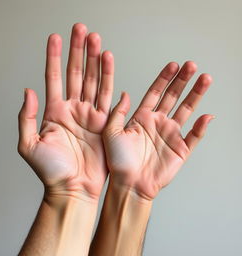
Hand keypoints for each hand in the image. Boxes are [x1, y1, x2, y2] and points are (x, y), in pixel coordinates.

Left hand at [18, 23, 113, 199]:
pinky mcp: (104, 122)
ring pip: (93, 81)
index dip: (54, 56)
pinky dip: (109, 80)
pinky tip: (109, 64)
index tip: (55, 37)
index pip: (54, 77)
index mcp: (54, 112)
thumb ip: (26, 116)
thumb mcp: (29, 144)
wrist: (73, 187)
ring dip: (95, 61)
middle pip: (76, 74)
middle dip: (78, 51)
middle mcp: (73, 109)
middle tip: (81, 30)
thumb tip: (28, 91)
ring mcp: (90, 115)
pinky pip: (108, 98)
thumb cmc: (51, 171)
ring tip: (96, 41)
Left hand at [103, 61, 212, 199]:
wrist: (128, 183)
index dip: (164, 79)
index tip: (173, 65)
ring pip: (186, 110)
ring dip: (196, 95)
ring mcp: (170, 135)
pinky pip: (194, 136)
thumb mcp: (111, 131)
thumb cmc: (118, 160)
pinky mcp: (180, 149)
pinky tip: (206, 115)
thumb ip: (119, 111)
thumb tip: (125, 93)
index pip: (155, 92)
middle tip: (191, 66)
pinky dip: (201, 126)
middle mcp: (158, 123)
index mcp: (142, 117)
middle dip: (182, 81)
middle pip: (173, 97)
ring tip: (204, 79)